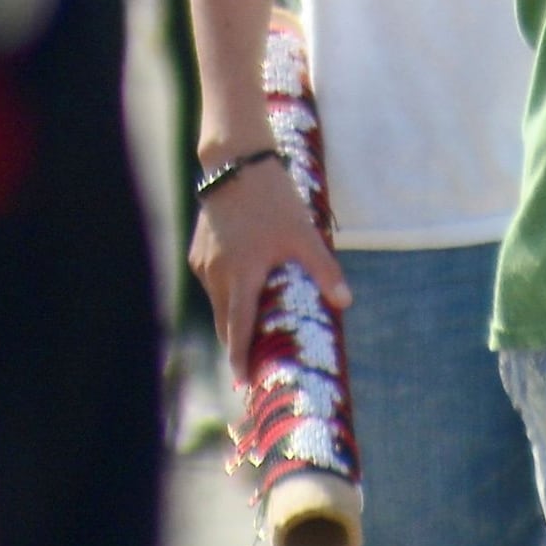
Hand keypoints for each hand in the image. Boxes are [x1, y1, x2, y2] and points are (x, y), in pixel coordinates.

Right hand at [189, 148, 348, 356]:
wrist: (236, 162)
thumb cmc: (273, 199)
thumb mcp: (303, 235)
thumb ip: (323, 270)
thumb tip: (346, 303)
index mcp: (242, 276)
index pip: (238, 330)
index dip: (241, 358)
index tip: (243, 383)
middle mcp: (217, 276)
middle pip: (226, 323)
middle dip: (237, 346)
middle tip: (253, 366)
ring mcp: (204, 264)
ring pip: (219, 303)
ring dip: (233, 318)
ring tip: (252, 330)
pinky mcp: (198, 253)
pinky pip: (213, 284)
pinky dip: (227, 294)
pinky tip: (244, 291)